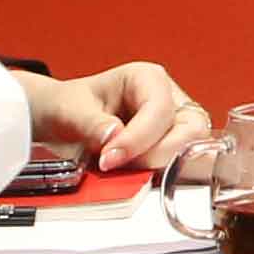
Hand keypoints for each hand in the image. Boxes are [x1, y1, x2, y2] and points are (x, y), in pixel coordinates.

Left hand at [25, 62, 206, 170]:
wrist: (63, 119)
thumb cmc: (70, 106)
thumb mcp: (71, 110)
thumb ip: (92, 124)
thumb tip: (114, 137)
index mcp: (147, 78)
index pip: (160, 110)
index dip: (138, 139)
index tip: (109, 158)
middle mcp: (168, 99)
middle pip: (189, 131)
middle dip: (156, 154)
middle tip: (118, 166)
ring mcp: (174, 124)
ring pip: (190, 149)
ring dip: (159, 165)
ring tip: (123, 169)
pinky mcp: (172, 147)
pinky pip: (180, 164)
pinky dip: (159, 173)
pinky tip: (132, 174)